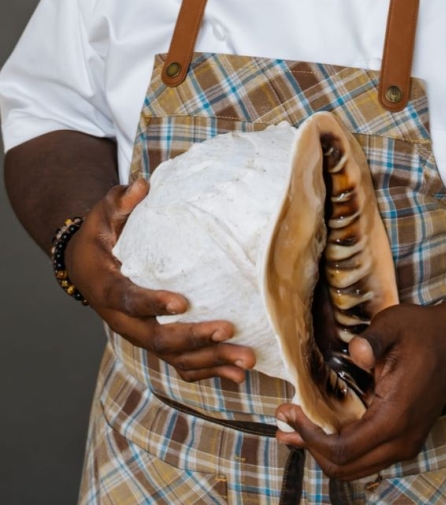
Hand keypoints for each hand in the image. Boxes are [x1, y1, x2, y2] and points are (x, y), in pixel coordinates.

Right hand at [64, 178, 255, 382]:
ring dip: (211, 362)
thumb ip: (120, 200)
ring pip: (174, 357)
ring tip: (245, 360)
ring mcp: (141, 334)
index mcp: (108, 289)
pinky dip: (208, 371)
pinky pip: (181, 363)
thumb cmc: (100, 234)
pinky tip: (236, 375)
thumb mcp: (103, 213)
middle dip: (195, 338)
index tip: (182, 303)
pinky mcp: (155, 340)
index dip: (152, 304)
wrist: (86, 264)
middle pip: (158, 339)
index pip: (129, 300)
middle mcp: (124, 320)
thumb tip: (141, 185)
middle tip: (228, 331)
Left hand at [276, 302, 445, 479]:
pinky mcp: (405, 438)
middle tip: (285, 422)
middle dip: (310, 447)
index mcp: (395, 416)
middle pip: (345, 467)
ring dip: (323, 451)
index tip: (289, 412)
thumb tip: (357, 352)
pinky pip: (367, 456)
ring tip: (295, 428)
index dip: (311, 437)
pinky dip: (341, 448)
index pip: (343, 450)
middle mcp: (402, 439)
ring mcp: (405, 443)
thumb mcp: (393, 326)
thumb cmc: (422, 331)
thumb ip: (372, 342)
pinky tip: (323, 429)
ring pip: (355, 467)